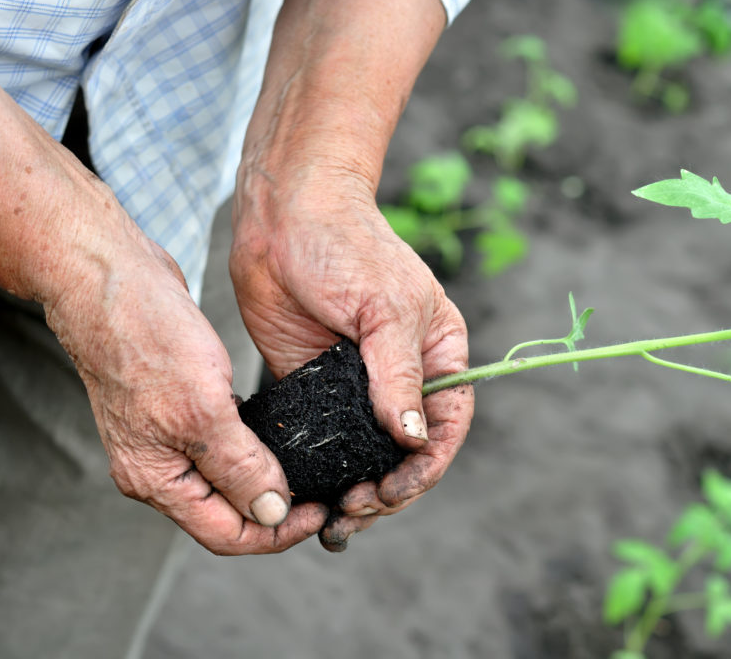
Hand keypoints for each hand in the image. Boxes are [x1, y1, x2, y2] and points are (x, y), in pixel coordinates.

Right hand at [0, 85, 323, 554]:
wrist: (111, 277)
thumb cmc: (144, 337)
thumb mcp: (201, 409)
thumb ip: (237, 466)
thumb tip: (271, 512)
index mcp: (155, 478)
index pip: (225, 534)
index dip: (277, 532)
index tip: (321, 510)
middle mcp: (159, 466)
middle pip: (228, 513)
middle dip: (278, 512)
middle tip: (327, 494)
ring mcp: (168, 437)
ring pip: (230, 479)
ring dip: (270, 481)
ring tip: (315, 472)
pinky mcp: (182, 406)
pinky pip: (227, 444)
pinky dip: (258, 448)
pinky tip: (288, 437)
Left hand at [230, 165, 473, 551]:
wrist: (282, 214)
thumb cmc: (346, 245)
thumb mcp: (384, 308)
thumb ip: (399, 375)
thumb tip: (414, 439)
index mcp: (438, 352)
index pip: (447, 423)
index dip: (426, 466)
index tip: (393, 492)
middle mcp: (401, 373)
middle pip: (407, 449)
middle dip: (389, 488)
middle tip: (356, 511)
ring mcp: (356, 381)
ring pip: (365, 451)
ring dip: (355, 487)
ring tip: (336, 516)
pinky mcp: (314, 382)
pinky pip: (322, 436)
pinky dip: (319, 467)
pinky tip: (308, 488)